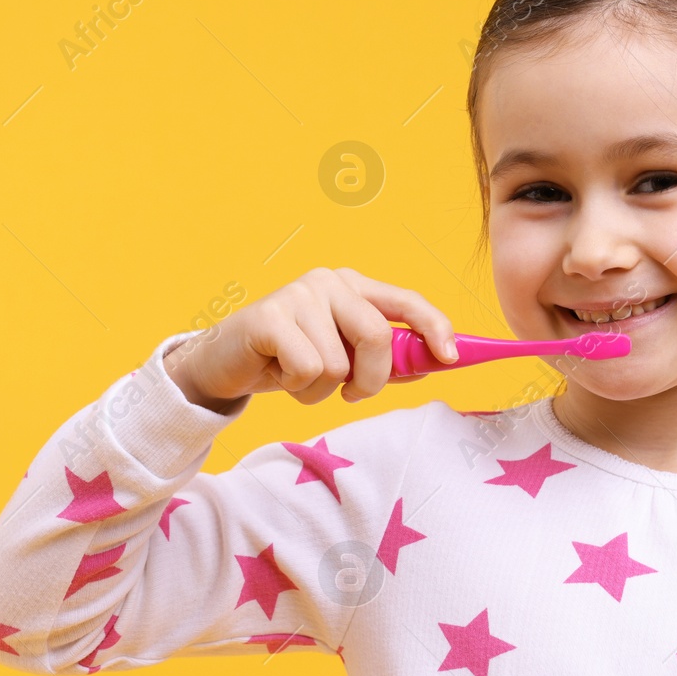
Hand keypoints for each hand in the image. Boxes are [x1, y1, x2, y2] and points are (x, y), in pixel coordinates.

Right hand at [162, 267, 456, 411]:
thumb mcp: (345, 358)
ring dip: (322, 390)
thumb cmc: (291, 360)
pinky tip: (278, 372)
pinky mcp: (269, 317)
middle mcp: (329, 282)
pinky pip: (308, 369)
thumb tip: (437, 362)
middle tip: (351, 393)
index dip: (434, 327)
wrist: (226, 364)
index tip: (450, 358)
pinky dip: (297, 387)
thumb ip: (387, 357)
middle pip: (376, 336)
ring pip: (338, 363)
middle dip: (371, 380)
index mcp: (354, 287)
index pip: (406, 301)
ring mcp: (298, 295)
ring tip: (299, 378)